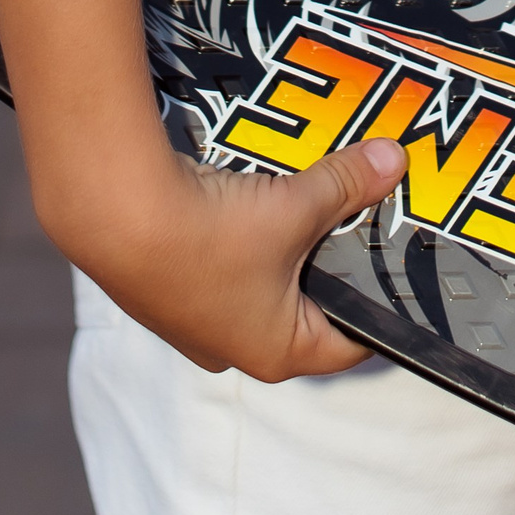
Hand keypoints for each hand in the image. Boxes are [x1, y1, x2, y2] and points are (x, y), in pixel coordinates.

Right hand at [65, 133, 407, 380]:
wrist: (115, 215)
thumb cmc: (209, 237)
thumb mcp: (296, 208)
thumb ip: (348, 185)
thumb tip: (394, 161)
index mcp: (278, 352)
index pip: (351, 339)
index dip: (380, 300)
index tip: (399, 261)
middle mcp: (236, 347)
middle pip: (307, 301)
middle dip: (331, 255)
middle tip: (360, 212)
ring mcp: (198, 318)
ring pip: (264, 275)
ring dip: (283, 238)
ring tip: (305, 195)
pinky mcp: (171, 284)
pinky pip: (226, 258)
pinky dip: (244, 228)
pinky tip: (250, 192)